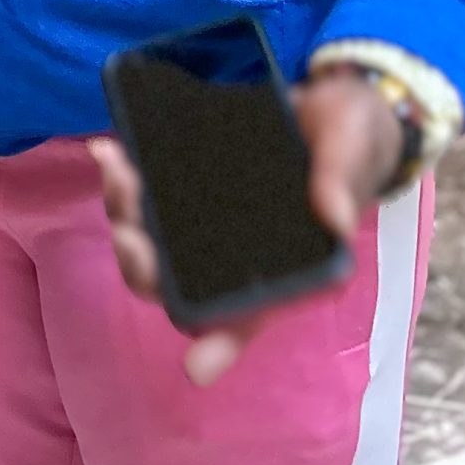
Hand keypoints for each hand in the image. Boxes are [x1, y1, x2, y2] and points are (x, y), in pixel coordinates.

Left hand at [88, 68, 404, 384]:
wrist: (332, 96)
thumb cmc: (354, 138)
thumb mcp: (355, 147)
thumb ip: (342, 180)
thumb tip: (334, 218)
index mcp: (286, 267)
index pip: (250, 317)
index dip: (221, 347)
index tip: (195, 369)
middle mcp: (237, 252)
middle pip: (180, 283)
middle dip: (145, 266)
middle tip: (130, 234)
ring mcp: (207, 217)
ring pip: (153, 239)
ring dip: (125, 216)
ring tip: (118, 172)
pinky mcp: (188, 179)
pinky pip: (146, 189)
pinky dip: (123, 176)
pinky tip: (108, 148)